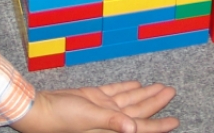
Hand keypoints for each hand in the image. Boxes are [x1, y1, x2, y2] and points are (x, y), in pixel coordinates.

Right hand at [14, 82, 177, 132]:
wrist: (39, 108)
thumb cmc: (61, 118)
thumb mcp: (88, 118)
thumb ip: (111, 121)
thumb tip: (133, 129)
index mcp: (110, 127)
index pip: (140, 126)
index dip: (158, 124)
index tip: (174, 120)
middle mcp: (109, 119)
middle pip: (138, 111)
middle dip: (155, 102)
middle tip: (171, 92)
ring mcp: (100, 108)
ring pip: (128, 100)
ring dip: (144, 93)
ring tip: (160, 87)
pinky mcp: (92, 98)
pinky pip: (114, 92)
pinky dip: (125, 88)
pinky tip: (135, 85)